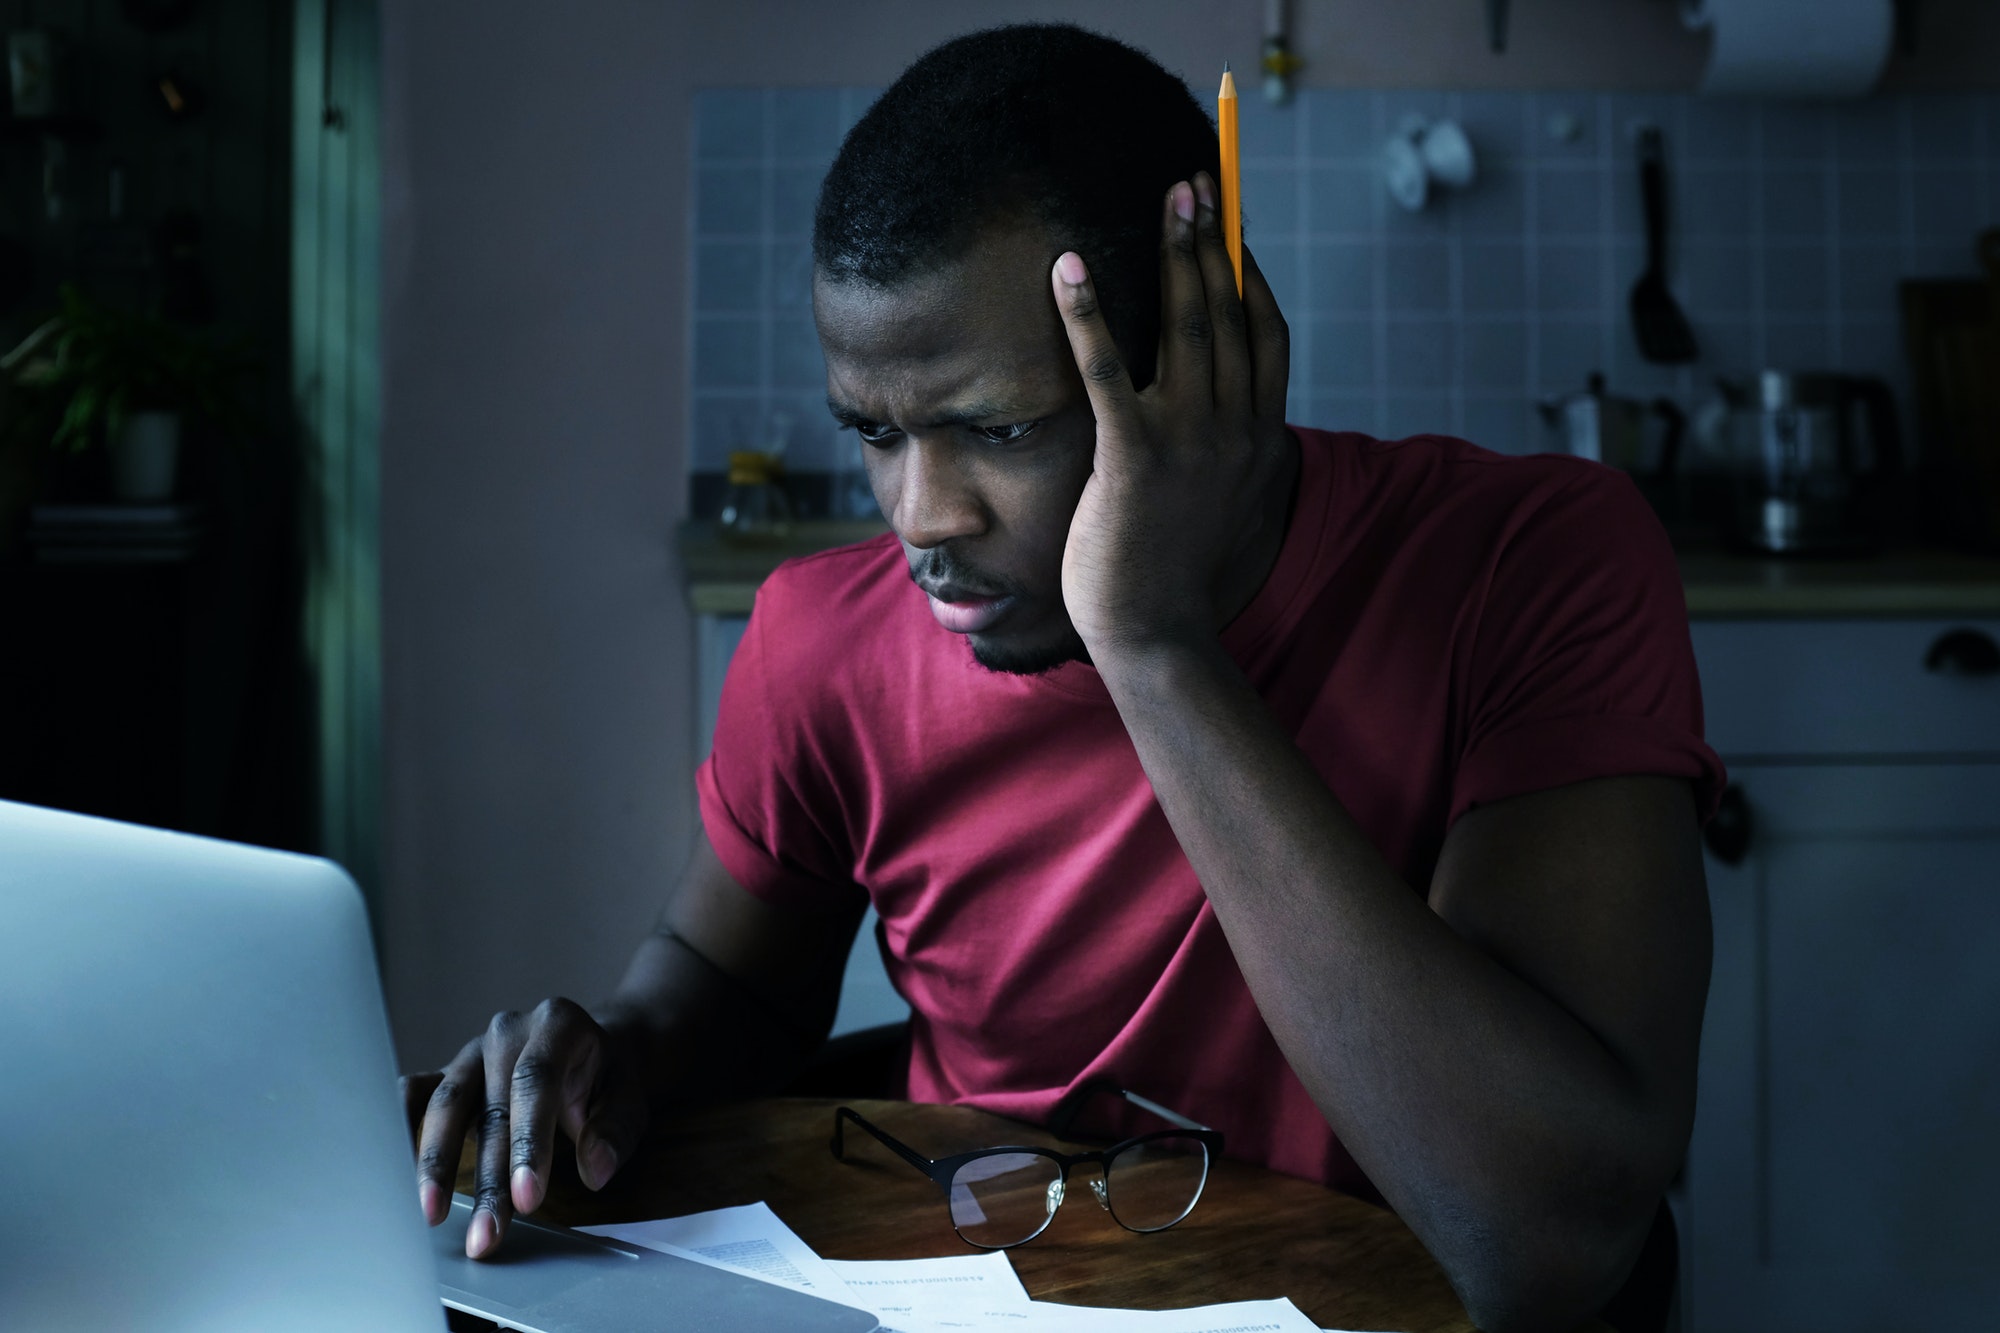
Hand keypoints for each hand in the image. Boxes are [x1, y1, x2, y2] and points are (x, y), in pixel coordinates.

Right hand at [399, 997, 650, 1258]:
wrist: (593, 1051)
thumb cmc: (609, 1079)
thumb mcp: (630, 1099)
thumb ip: (614, 1131)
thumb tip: (594, 1170)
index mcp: (556, 1024)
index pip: (536, 1081)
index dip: (529, 1141)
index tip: (527, 1199)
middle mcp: (506, 1033)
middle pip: (491, 1106)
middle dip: (488, 1178)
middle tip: (486, 1236)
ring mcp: (472, 1053)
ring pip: (445, 1106)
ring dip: (437, 1166)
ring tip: (433, 1217)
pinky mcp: (448, 1074)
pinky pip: (414, 1096)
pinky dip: (402, 1130)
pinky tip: (394, 1171)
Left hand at [1050, 172, 1293, 661]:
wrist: (1157, 636)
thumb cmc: (1177, 574)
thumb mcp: (1226, 504)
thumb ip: (1232, 454)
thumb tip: (1233, 420)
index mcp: (1261, 440)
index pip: (1267, 337)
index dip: (1251, 277)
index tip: (1234, 230)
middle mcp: (1236, 431)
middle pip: (1231, 316)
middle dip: (1215, 243)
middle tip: (1197, 184)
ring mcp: (1190, 442)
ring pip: (1190, 328)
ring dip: (1179, 256)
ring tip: (1167, 200)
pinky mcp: (1135, 458)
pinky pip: (1108, 370)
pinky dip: (1089, 312)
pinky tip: (1067, 268)